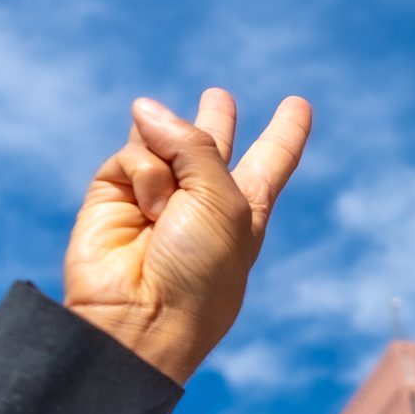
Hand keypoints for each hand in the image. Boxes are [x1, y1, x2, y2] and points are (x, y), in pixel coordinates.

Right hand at [63, 89, 311, 382]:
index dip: (286, 131)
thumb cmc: (200, 270)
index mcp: (247, 206)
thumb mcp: (224, 203)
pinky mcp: (114, 193)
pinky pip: (133, 155)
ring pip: (165, 138)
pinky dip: (145, 174)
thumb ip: (195, 145)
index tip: (300, 104)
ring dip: (170, 146)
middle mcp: (203, 199)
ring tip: (169, 202)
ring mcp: (156, 195)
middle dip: (215, 120)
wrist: (141, 316)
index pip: (273, 158)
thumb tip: (144, 108)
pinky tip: (147, 209)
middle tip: (218, 97)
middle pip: (211, 144)